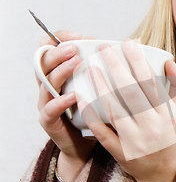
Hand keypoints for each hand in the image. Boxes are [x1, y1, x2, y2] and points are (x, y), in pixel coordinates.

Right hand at [36, 30, 96, 181]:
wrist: (85, 146)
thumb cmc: (97, 113)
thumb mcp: (101, 87)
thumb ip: (104, 67)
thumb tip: (125, 46)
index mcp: (60, 73)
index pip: (51, 47)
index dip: (61, 37)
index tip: (80, 35)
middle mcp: (50, 85)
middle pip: (44, 61)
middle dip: (59, 51)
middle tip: (74, 46)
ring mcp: (46, 103)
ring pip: (46, 83)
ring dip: (60, 71)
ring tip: (74, 62)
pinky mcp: (49, 122)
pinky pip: (50, 110)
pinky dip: (60, 102)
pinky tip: (73, 96)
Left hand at [79, 39, 175, 181]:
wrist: (165, 174)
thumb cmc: (171, 139)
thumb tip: (169, 62)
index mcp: (167, 115)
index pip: (151, 83)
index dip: (138, 61)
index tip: (128, 44)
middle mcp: (152, 127)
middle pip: (131, 93)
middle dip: (117, 68)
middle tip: (104, 49)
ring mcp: (135, 141)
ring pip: (116, 110)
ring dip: (102, 88)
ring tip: (92, 68)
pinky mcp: (121, 153)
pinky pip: (104, 132)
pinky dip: (93, 116)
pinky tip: (83, 99)